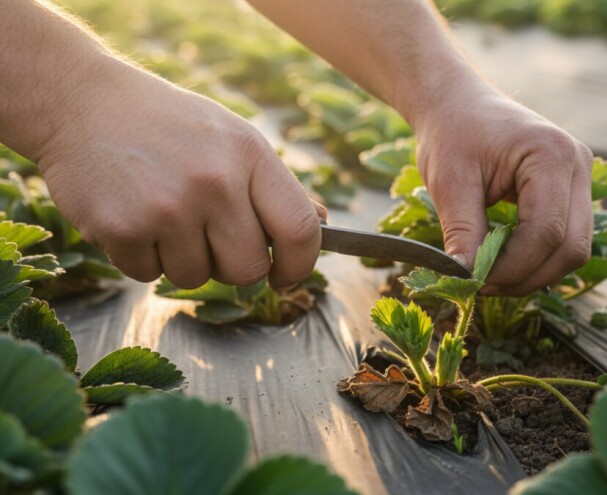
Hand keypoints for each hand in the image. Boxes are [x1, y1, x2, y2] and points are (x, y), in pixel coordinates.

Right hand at [34, 59, 323, 289]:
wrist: (81, 103)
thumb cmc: (170, 125)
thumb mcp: (233, 138)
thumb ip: (276, 186)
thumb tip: (323, 224)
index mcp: (250, 156)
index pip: (301, 230)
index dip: (300, 265)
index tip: (285, 275)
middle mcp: (214, 182)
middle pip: (248, 270)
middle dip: (232, 266)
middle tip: (210, 239)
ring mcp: (166, 207)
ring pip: (195, 277)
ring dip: (181, 259)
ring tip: (164, 214)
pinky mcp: (121, 228)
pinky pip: (147, 275)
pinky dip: (141, 257)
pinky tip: (133, 215)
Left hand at [414, 85, 593, 295]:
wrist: (458, 104)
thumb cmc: (452, 133)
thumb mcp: (449, 182)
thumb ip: (462, 231)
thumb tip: (465, 279)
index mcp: (551, 153)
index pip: (546, 232)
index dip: (513, 267)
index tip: (475, 281)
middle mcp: (578, 163)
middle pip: (572, 247)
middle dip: (528, 276)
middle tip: (483, 286)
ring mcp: (582, 177)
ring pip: (575, 249)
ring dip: (535, 272)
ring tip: (491, 276)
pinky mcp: (574, 190)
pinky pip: (567, 238)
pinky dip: (538, 258)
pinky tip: (504, 262)